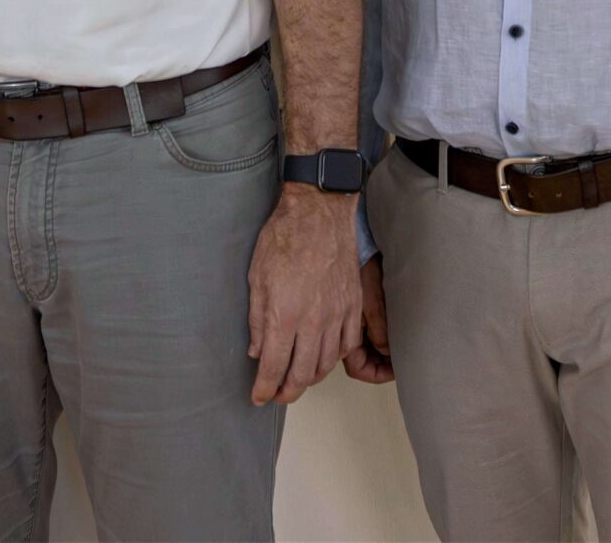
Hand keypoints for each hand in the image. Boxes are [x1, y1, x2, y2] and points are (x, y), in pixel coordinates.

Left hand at [247, 185, 362, 403]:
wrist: (319, 213)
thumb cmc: (284, 238)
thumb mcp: (257, 278)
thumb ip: (257, 320)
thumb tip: (257, 351)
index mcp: (285, 314)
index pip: (274, 366)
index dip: (265, 388)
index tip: (259, 397)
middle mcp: (313, 321)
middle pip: (302, 374)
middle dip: (287, 391)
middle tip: (277, 394)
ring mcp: (337, 315)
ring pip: (326, 364)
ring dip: (310, 378)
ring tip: (297, 379)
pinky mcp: (353, 306)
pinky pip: (346, 345)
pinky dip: (333, 358)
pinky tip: (323, 357)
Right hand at [341, 255, 393, 383]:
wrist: (351, 240)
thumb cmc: (359, 267)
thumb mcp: (373, 301)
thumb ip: (379, 331)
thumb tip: (388, 354)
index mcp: (343, 332)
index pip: (359, 369)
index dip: (378, 374)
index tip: (399, 369)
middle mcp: (343, 330)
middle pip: (362, 361)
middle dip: (381, 364)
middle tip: (405, 359)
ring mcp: (349, 320)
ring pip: (365, 348)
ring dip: (382, 351)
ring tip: (404, 345)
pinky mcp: (355, 309)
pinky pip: (367, 332)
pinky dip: (381, 336)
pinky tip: (396, 329)